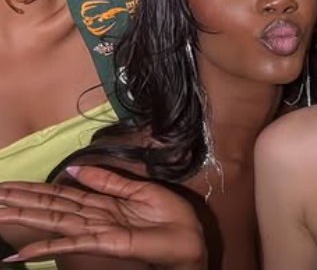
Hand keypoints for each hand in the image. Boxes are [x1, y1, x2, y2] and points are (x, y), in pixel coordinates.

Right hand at [0, 166, 205, 269]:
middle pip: (51, 205)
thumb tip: (73, 169)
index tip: (7, 185)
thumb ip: (107, 181)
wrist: (191, 240)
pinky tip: (23, 254)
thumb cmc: (171, 218)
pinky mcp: (107, 243)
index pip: (61, 194)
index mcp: (103, 203)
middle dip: (21, 200)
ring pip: (55, 220)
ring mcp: (98, 231)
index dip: (34, 188)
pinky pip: (73, 243)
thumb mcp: (139, 190)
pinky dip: (47, 249)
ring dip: (25, 217)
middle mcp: (94, 217)